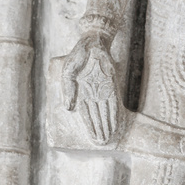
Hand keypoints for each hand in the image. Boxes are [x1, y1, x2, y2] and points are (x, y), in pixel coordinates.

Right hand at [62, 31, 120, 145]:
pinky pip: (112, 101)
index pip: (85, 115)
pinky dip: (114, 112)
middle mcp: (91, 94)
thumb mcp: (68, 71)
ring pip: (105, 111)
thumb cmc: (78, 56)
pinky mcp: (110, 84)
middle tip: (103, 143)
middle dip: (99, 130)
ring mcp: (101, 90)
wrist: (93, 41)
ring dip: (107, 125)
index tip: (92, 140)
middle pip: (96, 116)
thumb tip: (69, 109)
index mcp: (80, 93)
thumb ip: (67, 88)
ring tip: (109, 138)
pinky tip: (116, 123)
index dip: (89, 127)